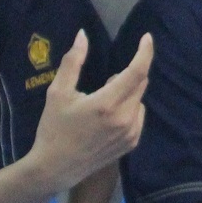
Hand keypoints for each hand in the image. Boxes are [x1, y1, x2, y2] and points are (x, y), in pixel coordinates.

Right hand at [30, 31, 151, 191]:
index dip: (145, 52)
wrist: (56, 168)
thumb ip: (73, 61)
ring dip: (128, 92)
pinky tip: (109, 117)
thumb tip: (82, 34)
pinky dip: (129, 108)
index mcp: (107, 103)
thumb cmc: (54, 128)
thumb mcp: (58, 92)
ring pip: (139, 99)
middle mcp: (124, 119)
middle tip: (104, 83)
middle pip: (140, 83)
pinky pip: (138, 115)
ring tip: (103, 103)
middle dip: (128, 74)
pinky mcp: (131, 144)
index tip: (147, 37)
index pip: (136, 72)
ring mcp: (131, 133)